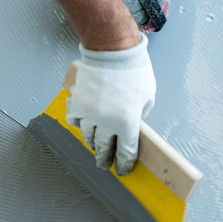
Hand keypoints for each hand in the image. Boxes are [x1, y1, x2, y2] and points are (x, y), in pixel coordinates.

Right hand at [66, 34, 154, 174]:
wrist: (112, 52)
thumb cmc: (133, 71)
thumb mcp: (147, 96)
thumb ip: (140, 114)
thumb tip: (132, 122)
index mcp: (127, 122)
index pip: (125, 151)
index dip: (124, 163)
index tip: (121, 169)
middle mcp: (106, 122)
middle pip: (104, 149)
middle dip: (104, 159)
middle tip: (103, 165)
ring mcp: (89, 114)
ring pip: (88, 136)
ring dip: (93, 142)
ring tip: (95, 144)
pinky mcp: (77, 104)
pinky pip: (75, 120)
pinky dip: (79, 124)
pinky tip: (83, 124)